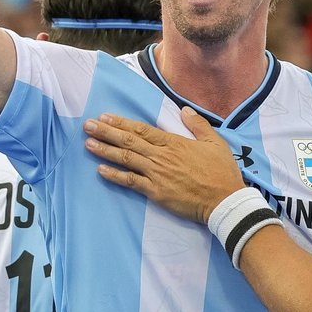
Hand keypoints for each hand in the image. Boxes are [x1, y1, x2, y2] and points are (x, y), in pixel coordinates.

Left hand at [84, 107, 244, 222]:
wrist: (223, 201)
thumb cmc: (221, 171)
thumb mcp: (215, 142)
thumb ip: (198, 124)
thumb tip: (184, 110)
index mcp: (174, 142)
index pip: (142, 129)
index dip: (121, 123)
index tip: (105, 117)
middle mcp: (161, 156)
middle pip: (128, 141)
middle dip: (106, 132)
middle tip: (87, 125)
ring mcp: (157, 174)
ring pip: (126, 159)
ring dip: (105, 151)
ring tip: (88, 144)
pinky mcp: (156, 192)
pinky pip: (130, 182)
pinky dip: (114, 176)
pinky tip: (101, 171)